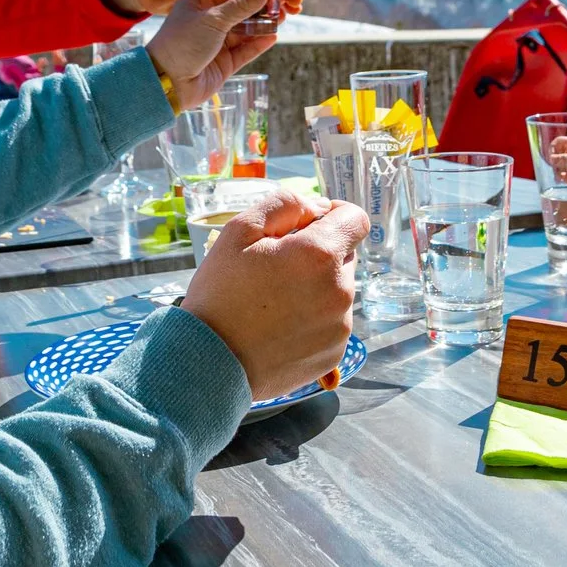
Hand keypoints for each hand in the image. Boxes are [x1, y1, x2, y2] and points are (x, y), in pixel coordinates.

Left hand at [146, 0, 279, 107]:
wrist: (167, 83)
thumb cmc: (181, 43)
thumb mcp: (213, 19)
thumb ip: (242, 5)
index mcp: (199, 2)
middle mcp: (208, 20)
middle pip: (239, 9)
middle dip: (259, 5)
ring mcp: (216, 42)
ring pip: (245, 30)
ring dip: (262, 25)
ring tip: (283, 16)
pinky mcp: (224, 63)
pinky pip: (245, 51)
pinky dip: (258, 44)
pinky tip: (273, 36)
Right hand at [182, 191, 367, 400]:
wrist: (209, 362)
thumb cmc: (220, 294)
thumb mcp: (240, 231)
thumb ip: (286, 204)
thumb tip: (319, 207)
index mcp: (319, 255)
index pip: (356, 219)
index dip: (334, 214)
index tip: (310, 225)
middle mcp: (339, 290)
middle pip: (345, 255)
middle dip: (318, 253)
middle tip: (277, 268)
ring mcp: (340, 326)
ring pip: (338, 289)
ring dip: (316, 287)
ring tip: (274, 301)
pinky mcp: (334, 352)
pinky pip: (332, 322)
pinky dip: (313, 318)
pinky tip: (280, 325)